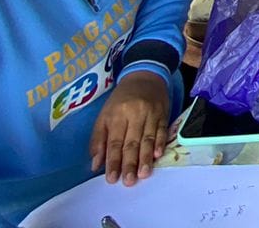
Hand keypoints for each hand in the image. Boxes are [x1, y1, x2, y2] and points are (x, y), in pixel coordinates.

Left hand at [91, 70, 169, 186]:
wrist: (145, 76)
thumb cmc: (121, 100)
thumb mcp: (104, 115)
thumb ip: (98, 140)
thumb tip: (95, 164)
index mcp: (116, 115)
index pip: (114, 142)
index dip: (113, 161)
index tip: (112, 179)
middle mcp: (134, 114)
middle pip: (131, 142)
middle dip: (130, 163)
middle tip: (129, 181)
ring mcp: (151, 113)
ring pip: (148, 138)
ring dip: (145, 158)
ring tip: (143, 174)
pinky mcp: (164, 113)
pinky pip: (162, 130)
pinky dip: (160, 143)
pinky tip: (158, 155)